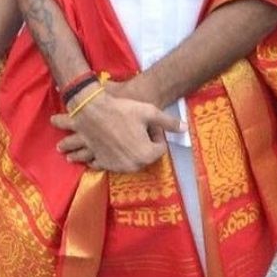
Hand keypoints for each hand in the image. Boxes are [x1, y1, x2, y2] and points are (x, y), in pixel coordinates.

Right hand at [51, 78, 183, 172]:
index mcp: (147, 155)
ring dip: (131, 150)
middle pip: (146, 155)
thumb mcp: (149, 112)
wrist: (91, 111)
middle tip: (137, 127)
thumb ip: (169, 123)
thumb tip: (185, 128)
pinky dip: (114, 156)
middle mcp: (132, 165)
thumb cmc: (122, 110)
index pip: (160, 147)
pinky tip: (111, 144)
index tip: (148, 123)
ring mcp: (116, 166)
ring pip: (130, 159)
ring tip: (124, 133)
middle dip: (144, 143)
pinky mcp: (102, 163)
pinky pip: (114, 163)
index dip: (156, 133)